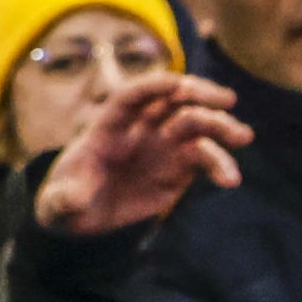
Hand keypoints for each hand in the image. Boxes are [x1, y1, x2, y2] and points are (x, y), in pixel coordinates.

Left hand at [36, 67, 251, 235]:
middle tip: (226, 101)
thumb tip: (72, 200)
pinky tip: (231, 180)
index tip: (178, 85)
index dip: (154, 87)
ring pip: (196, 126)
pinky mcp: (179, 168)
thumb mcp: (58, 202)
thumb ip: (65, 199)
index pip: (133, 96)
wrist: (85, 216)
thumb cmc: (67, 200)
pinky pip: (205, 159)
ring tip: (244, 137)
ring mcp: (163, 147)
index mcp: (109, 127)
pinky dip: (220, 165)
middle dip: (199, 97)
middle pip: (173, 102)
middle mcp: (141, 129)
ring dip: (221, 127)